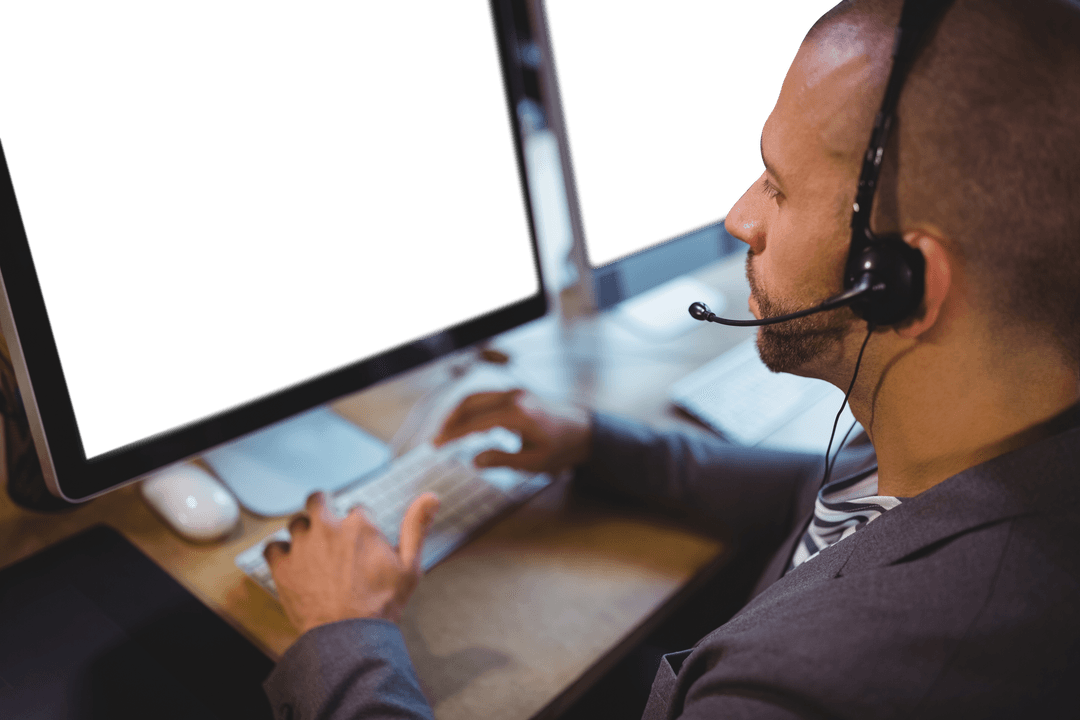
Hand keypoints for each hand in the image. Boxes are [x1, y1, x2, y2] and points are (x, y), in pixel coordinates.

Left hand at [263, 491, 439, 633]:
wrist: (349, 636)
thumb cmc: (382, 603)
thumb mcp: (409, 565)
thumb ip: (417, 527)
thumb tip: (431, 496)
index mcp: (359, 525)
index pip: (356, 509)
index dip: (359, 524)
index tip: (361, 542)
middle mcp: (327, 528)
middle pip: (318, 500)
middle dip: (323, 508)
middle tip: (329, 528)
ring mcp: (302, 545)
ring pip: (295, 523)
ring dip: (303, 533)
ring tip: (313, 553)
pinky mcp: (282, 566)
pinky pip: (272, 547)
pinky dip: (279, 553)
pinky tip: (291, 563)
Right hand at [433, 388, 591, 473]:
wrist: (585, 431)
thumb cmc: (563, 449)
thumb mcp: (534, 463)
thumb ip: (502, 461)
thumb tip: (474, 460)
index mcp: (517, 413)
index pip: (475, 421)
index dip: (453, 434)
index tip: (437, 445)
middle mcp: (514, 396)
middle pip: (470, 402)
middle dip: (450, 420)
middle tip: (436, 439)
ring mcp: (516, 392)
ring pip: (477, 397)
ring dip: (458, 413)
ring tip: (446, 432)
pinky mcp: (517, 394)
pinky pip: (487, 398)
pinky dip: (472, 409)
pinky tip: (467, 426)